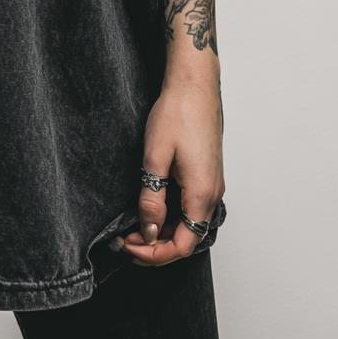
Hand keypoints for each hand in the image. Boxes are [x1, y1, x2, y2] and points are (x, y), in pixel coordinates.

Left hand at [118, 76, 224, 266]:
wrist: (194, 85)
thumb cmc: (177, 113)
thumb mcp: (155, 157)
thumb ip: (152, 198)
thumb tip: (149, 231)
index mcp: (202, 194)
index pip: (182, 245)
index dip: (154, 254)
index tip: (128, 246)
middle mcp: (213, 194)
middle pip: (187, 238)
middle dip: (155, 246)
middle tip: (124, 239)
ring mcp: (212, 184)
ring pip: (189, 224)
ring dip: (163, 231)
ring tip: (133, 226)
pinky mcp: (207, 175)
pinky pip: (191, 207)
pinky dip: (171, 216)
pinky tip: (151, 208)